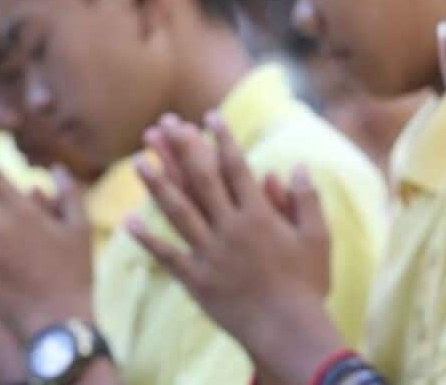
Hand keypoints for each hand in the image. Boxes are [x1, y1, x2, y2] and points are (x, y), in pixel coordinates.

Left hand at [128, 114, 342, 383]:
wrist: (287, 329)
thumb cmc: (308, 283)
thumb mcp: (317, 237)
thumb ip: (306, 199)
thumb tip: (296, 166)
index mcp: (259, 214)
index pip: (236, 167)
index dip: (221, 139)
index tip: (209, 116)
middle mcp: (230, 228)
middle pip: (201, 181)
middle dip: (181, 149)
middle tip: (163, 125)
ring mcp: (210, 254)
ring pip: (178, 211)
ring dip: (157, 185)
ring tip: (138, 161)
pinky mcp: (197, 280)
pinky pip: (167, 256)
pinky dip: (147, 239)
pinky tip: (128, 221)